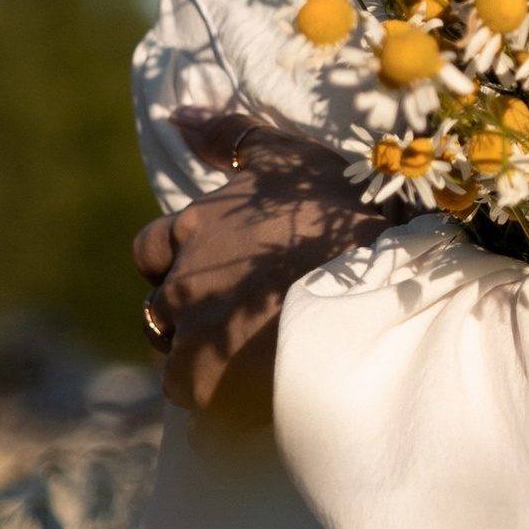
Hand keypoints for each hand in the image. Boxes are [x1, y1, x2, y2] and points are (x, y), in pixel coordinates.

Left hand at [134, 109, 374, 428]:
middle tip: (247, 326)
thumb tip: (176, 113)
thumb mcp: (288, 157)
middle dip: (192, 319)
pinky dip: (220, 414)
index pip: (151, 252)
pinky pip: (196, 412)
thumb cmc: (340, 214)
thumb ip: (230, 136)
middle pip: (160, 311)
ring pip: (175, 363)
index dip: (178, 266)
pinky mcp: (206, 387)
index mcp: (194, 228)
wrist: (377, 282)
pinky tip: (260, 407)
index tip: (218, 276)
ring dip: (205, 366)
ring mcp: (191, 336)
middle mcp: (182, 281)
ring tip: (259, 369)